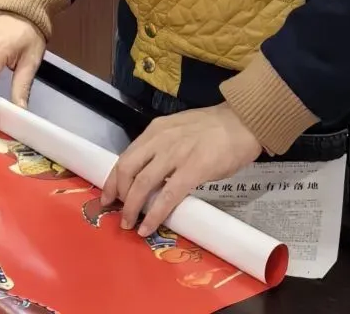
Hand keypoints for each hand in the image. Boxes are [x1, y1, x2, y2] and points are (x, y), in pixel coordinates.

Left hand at [101, 103, 261, 237]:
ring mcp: (175, 155)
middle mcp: (160, 140)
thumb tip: (152, 170)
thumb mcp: (179, 129)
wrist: (242, 122)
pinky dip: (155, 214)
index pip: (126, 155)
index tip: (108, 195)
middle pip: (128, 169)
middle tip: (115, 212)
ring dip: (132, 207)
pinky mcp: (193, 170)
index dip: (114, 178)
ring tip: (129, 224)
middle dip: (117, 193)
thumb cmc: (213, 128)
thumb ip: (163, 145)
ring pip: (143, 183)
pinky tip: (148, 227)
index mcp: (156, 130)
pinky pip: (168, 196)